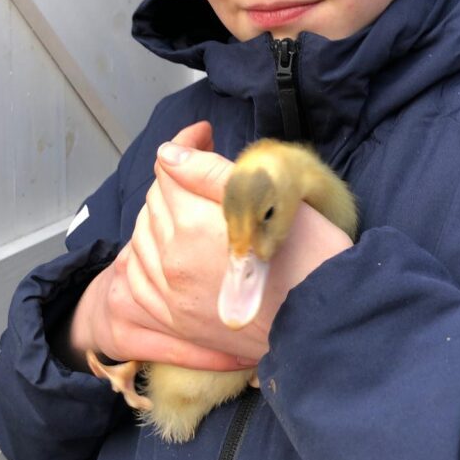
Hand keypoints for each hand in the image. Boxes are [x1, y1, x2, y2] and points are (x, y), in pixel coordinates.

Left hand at [71, 122, 351, 370]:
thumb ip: (213, 174)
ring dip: (160, 217)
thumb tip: (168, 154)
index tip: (207, 135)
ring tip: (191, 211)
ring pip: (142, 238)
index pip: (170, 167)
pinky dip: (142, 260)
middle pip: (154, 201)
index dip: (188, 143)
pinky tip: (164, 252)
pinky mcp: (175, 322)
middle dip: (176, 180)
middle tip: (207, 176)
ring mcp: (170, 295)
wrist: (324, 324)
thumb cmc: (312, 256)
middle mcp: (173, 260)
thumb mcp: (275, 200)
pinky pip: (135, 282)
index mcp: (195, 224)